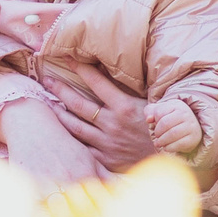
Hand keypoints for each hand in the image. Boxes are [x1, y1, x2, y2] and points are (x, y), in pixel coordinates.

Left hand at [46, 63, 160, 170]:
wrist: (171, 156)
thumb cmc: (160, 126)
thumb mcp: (148, 102)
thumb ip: (128, 89)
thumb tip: (109, 68)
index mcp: (124, 107)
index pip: (96, 82)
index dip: (80, 68)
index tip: (66, 57)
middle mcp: (112, 124)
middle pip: (78, 104)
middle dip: (60, 90)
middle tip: (46, 80)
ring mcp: (107, 143)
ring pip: (75, 127)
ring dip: (59, 114)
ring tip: (48, 104)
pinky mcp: (105, 159)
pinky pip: (82, 148)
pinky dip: (69, 139)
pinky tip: (59, 132)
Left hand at [146, 100, 201, 156]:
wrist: (190, 130)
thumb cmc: (171, 119)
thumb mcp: (161, 112)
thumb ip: (150, 111)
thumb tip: (148, 119)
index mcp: (177, 106)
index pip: (159, 112)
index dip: (154, 121)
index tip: (155, 124)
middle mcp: (186, 114)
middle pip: (165, 123)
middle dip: (157, 132)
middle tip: (156, 136)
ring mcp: (191, 126)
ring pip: (172, 134)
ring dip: (162, 141)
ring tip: (158, 143)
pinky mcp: (193, 138)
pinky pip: (179, 144)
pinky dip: (169, 147)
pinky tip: (166, 147)